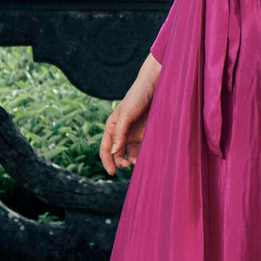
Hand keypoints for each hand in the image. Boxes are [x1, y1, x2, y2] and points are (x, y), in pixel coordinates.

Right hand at [100, 56, 160, 173]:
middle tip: (127, 166)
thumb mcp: (126, 115)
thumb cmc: (137, 98)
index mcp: (112, 127)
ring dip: (132, 161)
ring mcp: (134, 134)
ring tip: (138, 163)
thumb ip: (119, 133)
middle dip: (120, 163)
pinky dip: (143, 156)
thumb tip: (114, 152)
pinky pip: (142, 149)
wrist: (155, 87)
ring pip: (130, 153)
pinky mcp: (146, 134)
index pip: (106, 148)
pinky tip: (146, 159)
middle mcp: (122, 133)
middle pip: (117, 154)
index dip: (107, 161)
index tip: (112, 173)